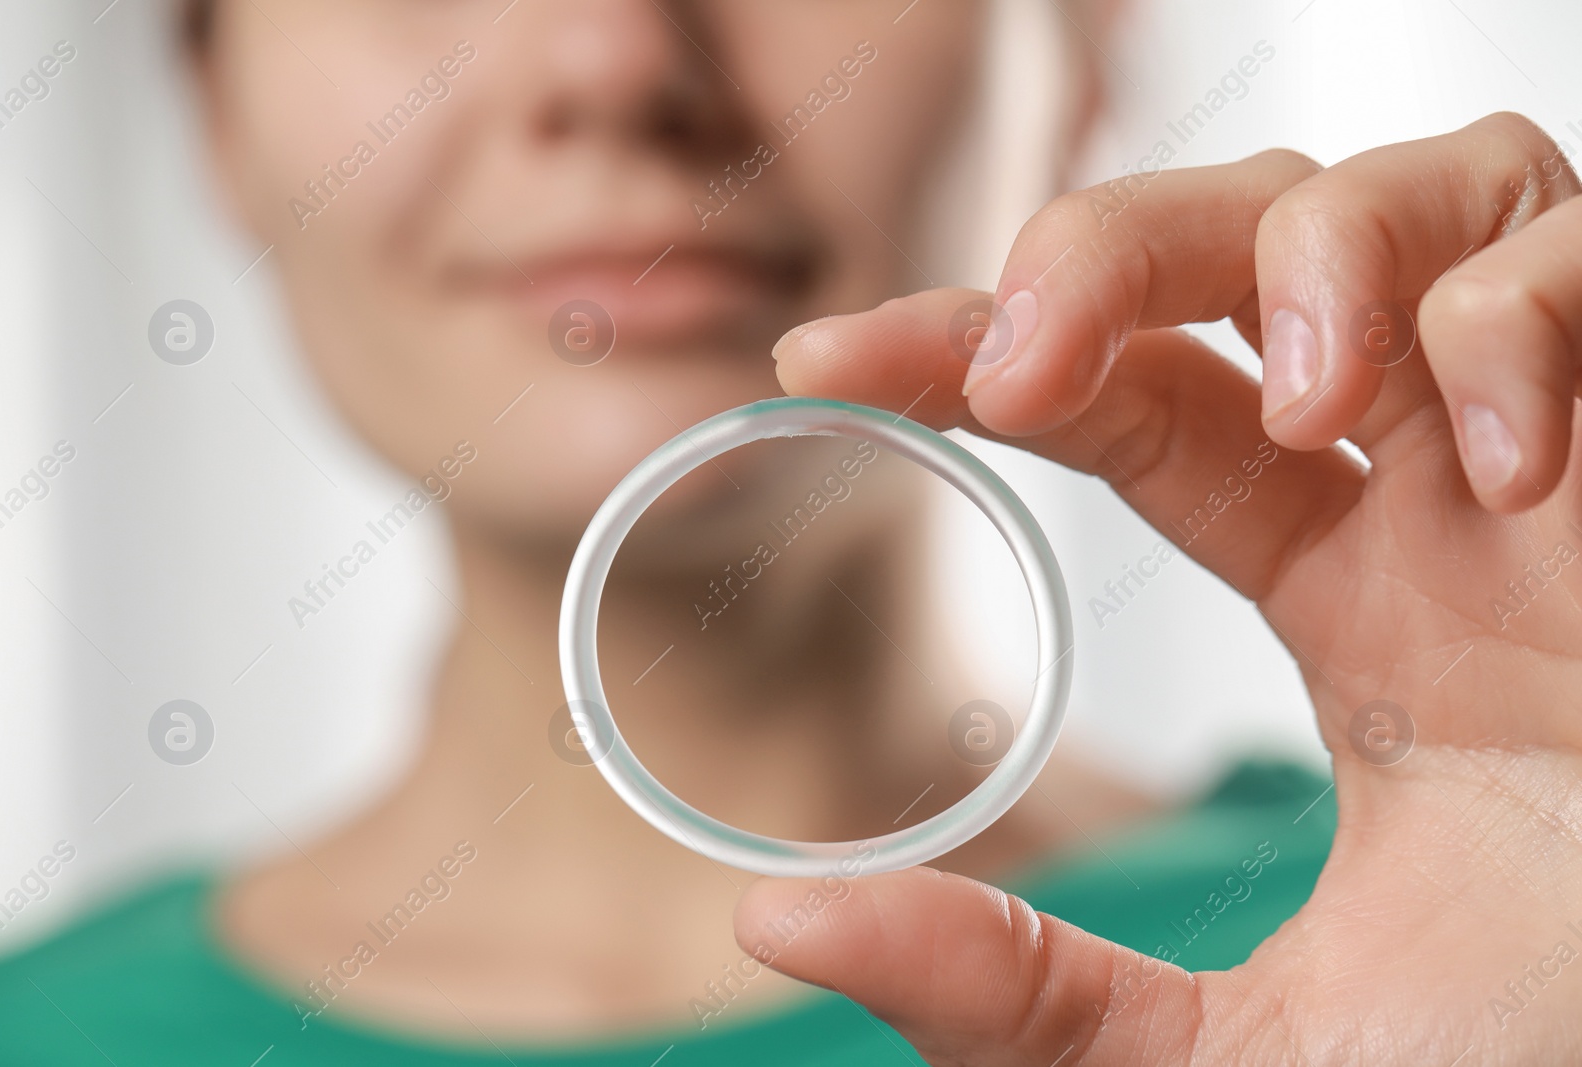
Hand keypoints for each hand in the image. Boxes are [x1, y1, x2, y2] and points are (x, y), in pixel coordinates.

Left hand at [741, 113, 1581, 1064]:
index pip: (1132, 391)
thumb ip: (1017, 985)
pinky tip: (1506, 467)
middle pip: (1246, 239)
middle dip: (1108, 249)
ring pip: (1420, 188)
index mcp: (1352, 587)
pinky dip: (1524, 318)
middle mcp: (1450, 489)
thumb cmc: (1529, 1062)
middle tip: (1017, 364)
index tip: (821, 359)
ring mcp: (1573, 443)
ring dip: (1323, 247)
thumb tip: (782, 918)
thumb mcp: (1233, 1047)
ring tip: (1311, 402)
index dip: (972, 350)